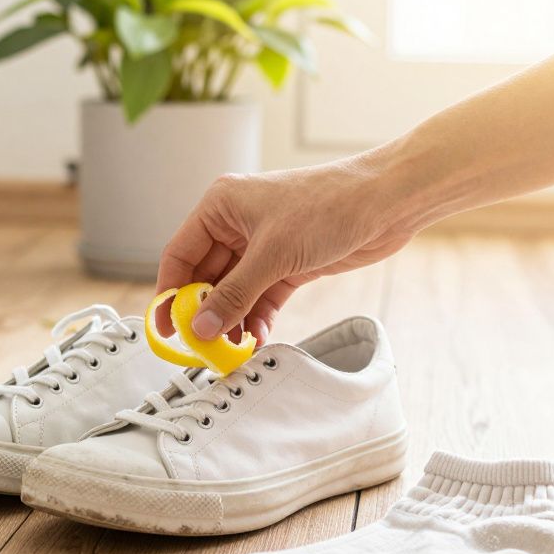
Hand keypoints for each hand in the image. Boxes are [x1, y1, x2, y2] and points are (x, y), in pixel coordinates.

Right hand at [156, 154, 417, 344]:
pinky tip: (256, 338)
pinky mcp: (287, 263)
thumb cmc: (330, 205)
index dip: (169, 293)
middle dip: (204, 313)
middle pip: (205, 277)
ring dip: (232, 320)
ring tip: (231, 350)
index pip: (180, 255)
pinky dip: (256, 318)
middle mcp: (236, 224)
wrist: (387, 203)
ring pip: (233, 291)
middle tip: (200, 346)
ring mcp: (262, 245)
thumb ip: (233, 295)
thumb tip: (201, 327)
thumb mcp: (273, 255)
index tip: (165, 329)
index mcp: (221, 206)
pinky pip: (260, 297)